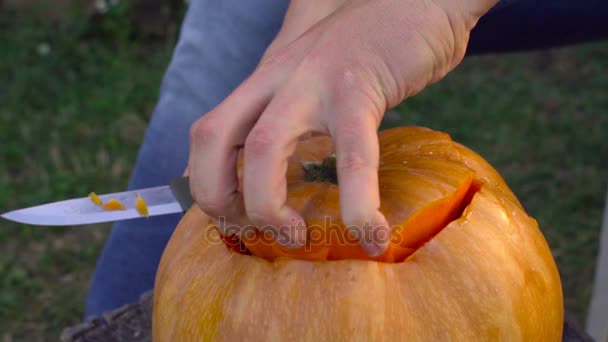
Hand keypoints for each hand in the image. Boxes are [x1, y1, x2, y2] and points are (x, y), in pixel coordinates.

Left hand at [188, 0, 497, 255]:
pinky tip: (371, 234)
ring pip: (261, 148)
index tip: (234, 218)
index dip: (206, 181)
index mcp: (267, 80)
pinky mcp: (359, 90)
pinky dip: (357, 205)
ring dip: (268, 207)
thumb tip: (285, 158)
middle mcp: (278, 77)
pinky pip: (353, 158)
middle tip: (251, 232)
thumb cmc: (373, 47)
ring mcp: (313, 81)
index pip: (209, 131)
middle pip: (212, 137)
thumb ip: (295, 108)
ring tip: (296, 238)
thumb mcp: (317, 75)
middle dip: (218, 197)